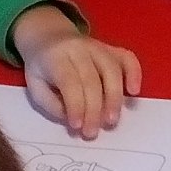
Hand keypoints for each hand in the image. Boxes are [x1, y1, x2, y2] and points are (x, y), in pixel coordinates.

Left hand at [12, 6, 141, 138]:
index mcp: (56, 56)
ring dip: (115, 98)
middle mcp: (79, 48)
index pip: (70, 81)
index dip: (75, 105)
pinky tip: (134, 92)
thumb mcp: (35, 85)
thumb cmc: (42, 67)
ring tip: (112, 121)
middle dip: (94, 110)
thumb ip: (51, 103)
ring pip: (113, 70)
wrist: (49, 37)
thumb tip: (74, 118)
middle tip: (92, 132)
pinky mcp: (113, 50)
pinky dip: (135, 74)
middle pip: (92, 79)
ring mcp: (99, 47)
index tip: (76, 127)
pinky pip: (128, 59)